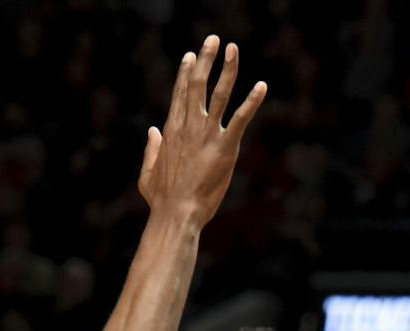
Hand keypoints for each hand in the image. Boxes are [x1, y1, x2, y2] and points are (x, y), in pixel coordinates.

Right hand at [138, 36, 266, 227]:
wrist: (176, 214)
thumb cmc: (161, 199)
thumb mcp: (147, 172)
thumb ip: (149, 150)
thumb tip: (151, 131)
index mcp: (171, 130)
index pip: (180, 93)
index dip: (186, 72)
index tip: (191, 55)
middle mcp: (189, 126)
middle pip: (197, 84)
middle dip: (205, 59)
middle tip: (213, 39)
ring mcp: (208, 134)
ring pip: (219, 94)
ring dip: (227, 69)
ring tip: (233, 49)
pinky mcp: (226, 147)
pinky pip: (241, 119)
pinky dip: (252, 101)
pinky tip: (262, 86)